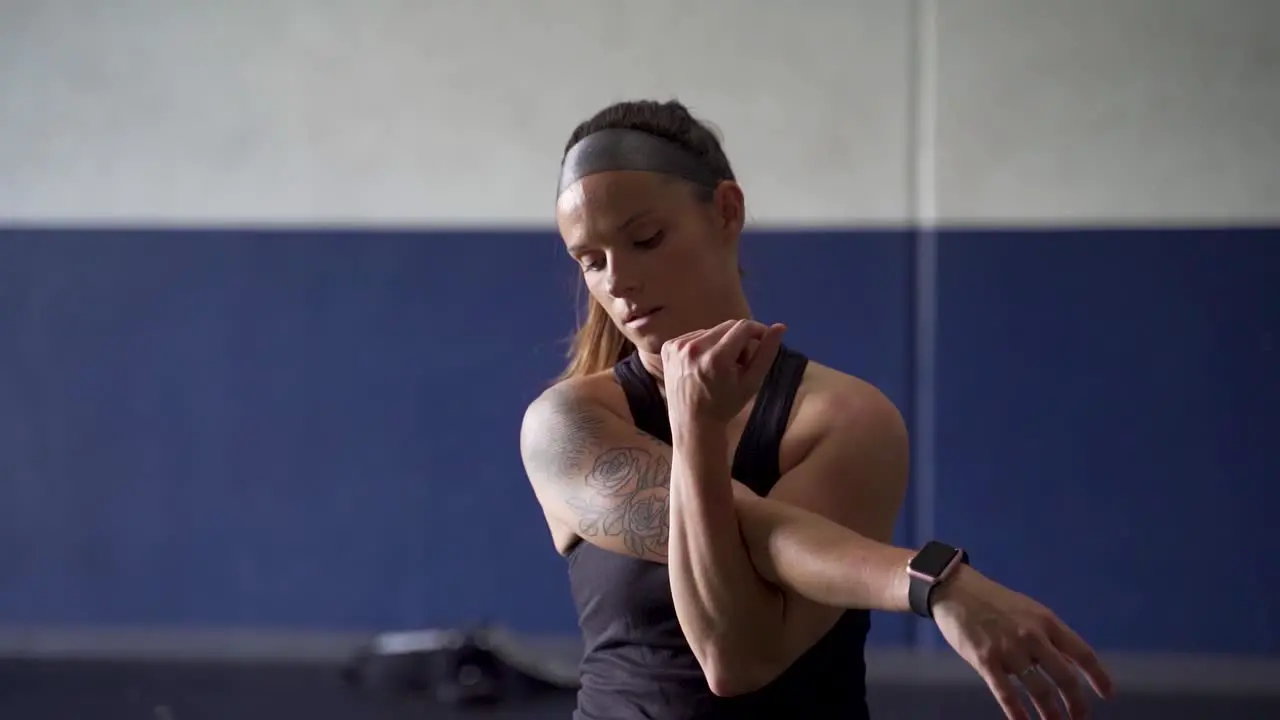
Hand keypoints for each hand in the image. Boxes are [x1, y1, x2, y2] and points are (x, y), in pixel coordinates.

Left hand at [660, 319, 786, 427]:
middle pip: (727, 327)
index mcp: (716, 358)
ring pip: (711, 331)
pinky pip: (695, 336)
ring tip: (718, 368)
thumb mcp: (752, 382)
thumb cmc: (726, 405)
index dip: (757, 331)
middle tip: (739, 364)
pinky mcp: (668, 347)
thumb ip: (766, 353)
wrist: (692, 423)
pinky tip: (702, 366)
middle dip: (739, 341)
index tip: (763, 340)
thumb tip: (780, 326)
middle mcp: (694, 348)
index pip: (743, 327)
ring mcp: (677, 347)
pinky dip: (703, 346)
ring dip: (721, 343)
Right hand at [931, 568, 1114, 719]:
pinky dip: (1017, 713)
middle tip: (1080, 718)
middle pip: (1064, 677)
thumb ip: (1049, 636)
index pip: (1081, 652)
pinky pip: (1006, 694)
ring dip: (1050, 713)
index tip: (1107, 694)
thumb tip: (1071, 664)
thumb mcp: (1029, 611)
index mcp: (1046, 622)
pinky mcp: (985, 661)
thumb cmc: (994, 601)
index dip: (1097, 676)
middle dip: (1076, 704)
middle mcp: (1032, 636)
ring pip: (1038, 691)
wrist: (955, 590)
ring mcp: (1008, 650)